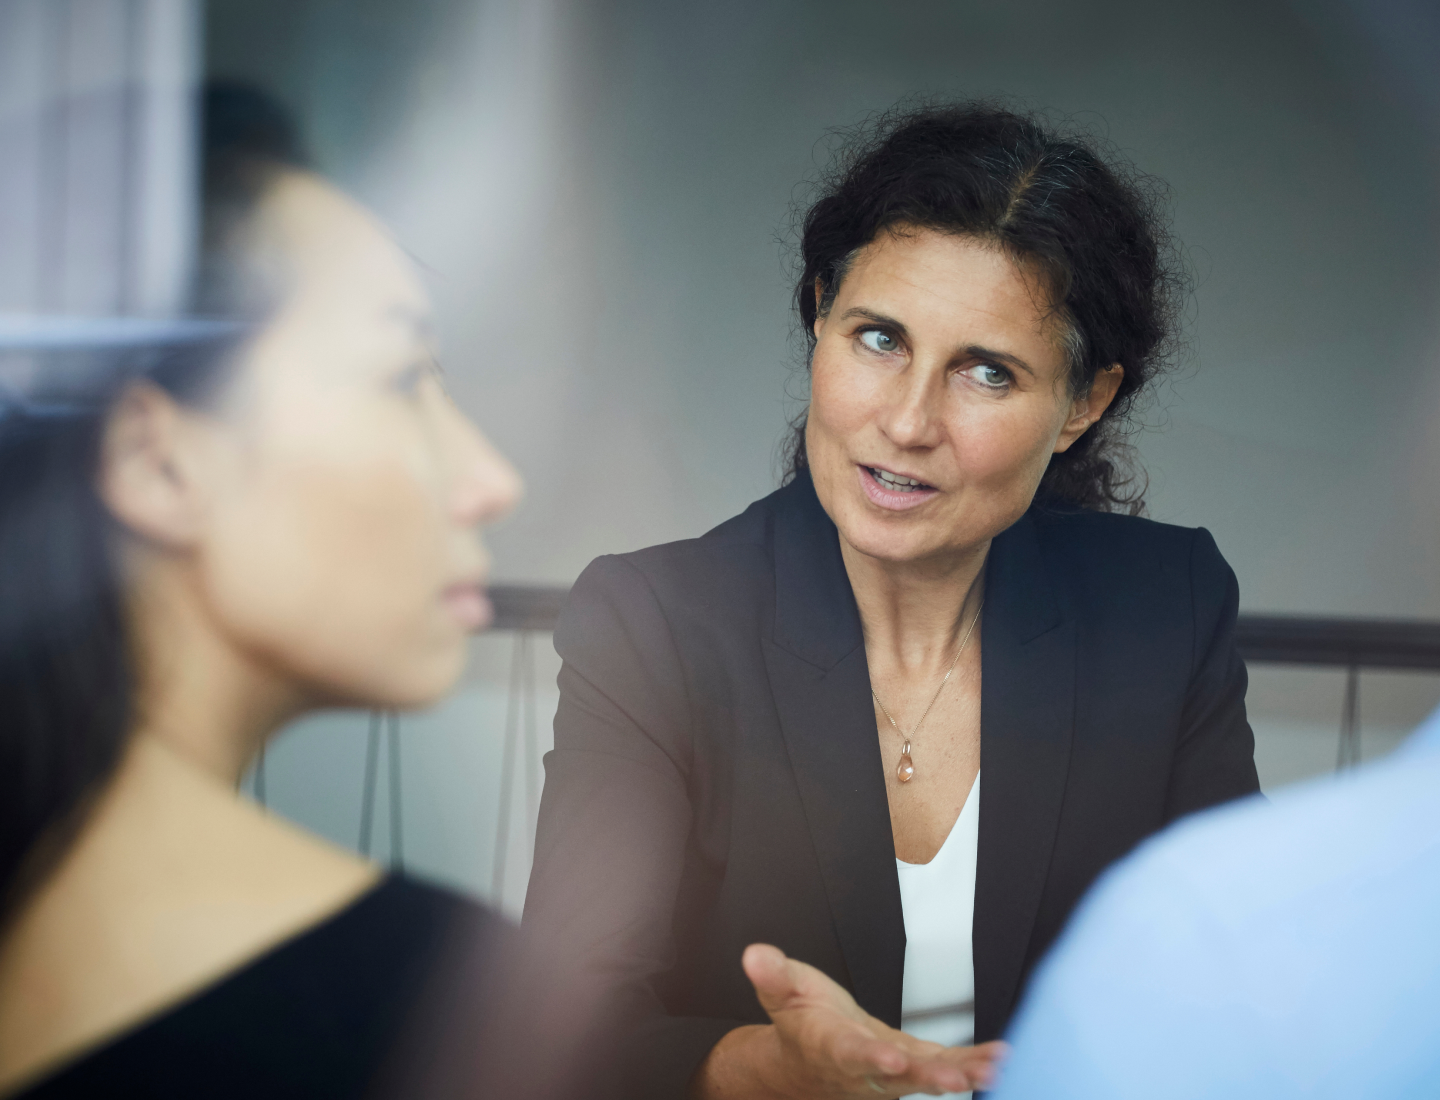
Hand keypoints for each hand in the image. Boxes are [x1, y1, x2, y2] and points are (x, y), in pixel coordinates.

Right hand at [691, 944, 1005, 1099]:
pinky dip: (970, 1063)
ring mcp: (889, 1075)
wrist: (807, 1063)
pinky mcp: (910, 1069)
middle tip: (956, 1077)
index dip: (869, 1057)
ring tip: (991, 1069)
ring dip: (959, 1074)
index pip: (849, 1053)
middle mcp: (863, 1068)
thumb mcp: (782, 990)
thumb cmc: (801, 1021)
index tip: (890, 1057)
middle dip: (927, 1077)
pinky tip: (998, 1059)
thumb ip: (773, 974)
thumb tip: (755, 954)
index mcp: (829, 1045)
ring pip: (925, 1077)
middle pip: (896, 1076)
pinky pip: (941, 1068)